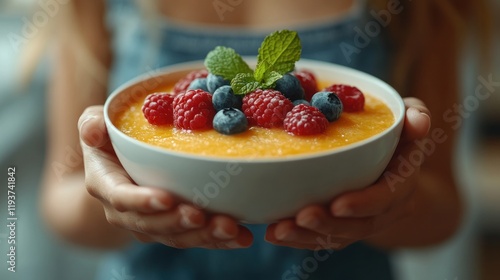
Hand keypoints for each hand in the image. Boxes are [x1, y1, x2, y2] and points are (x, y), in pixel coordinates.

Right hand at [78, 106, 252, 248]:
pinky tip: (242, 237)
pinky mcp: (174, 227)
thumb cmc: (109, 139)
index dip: (142, 201)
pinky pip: (195, 237)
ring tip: (231, 229)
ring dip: (205, 235)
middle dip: (178, 223)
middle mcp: (128, 212)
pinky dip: (219, 239)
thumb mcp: (95, 123)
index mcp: (107, 186)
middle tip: (201, 215)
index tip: (166, 198)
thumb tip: (93, 132)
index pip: (121, 198)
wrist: (119, 163)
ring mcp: (152, 223)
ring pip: (177, 237)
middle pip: (153, 225)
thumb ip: (90, 124)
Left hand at [265, 97, 430, 249]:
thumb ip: (414, 115)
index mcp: (401, 182)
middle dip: (329, 226)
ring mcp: (363, 221)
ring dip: (306, 237)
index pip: (387, 197)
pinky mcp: (343, 226)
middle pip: (358, 226)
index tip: (338, 204)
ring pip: (337, 237)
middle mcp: (384, 208)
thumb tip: (416, 120)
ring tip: (277, 230)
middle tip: (300, 218)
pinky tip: (272, 233)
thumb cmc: (399, 138)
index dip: (364, 204)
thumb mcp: (409, 120)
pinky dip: (299, 239)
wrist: (397, 169)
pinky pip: (322, 239)